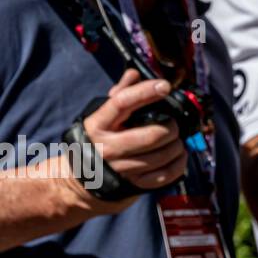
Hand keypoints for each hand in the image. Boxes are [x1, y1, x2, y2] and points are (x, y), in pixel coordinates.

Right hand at [66, 69, 187, 211]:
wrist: (79, 181)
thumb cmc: (98, 140)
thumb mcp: (102, 117)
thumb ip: (120, 94)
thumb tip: (134, 73)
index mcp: (98, 125)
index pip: (122, 103)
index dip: (145, 92)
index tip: (165, 86)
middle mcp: (107, 147)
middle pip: (152, 135)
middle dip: (171, 127)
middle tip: (173, 124)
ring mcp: (120, 168)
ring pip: (161, 156)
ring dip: (177, 146)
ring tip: (177, 140)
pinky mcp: (131, 184)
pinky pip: (164, 175)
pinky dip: (178, 165)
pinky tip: (178, 156)